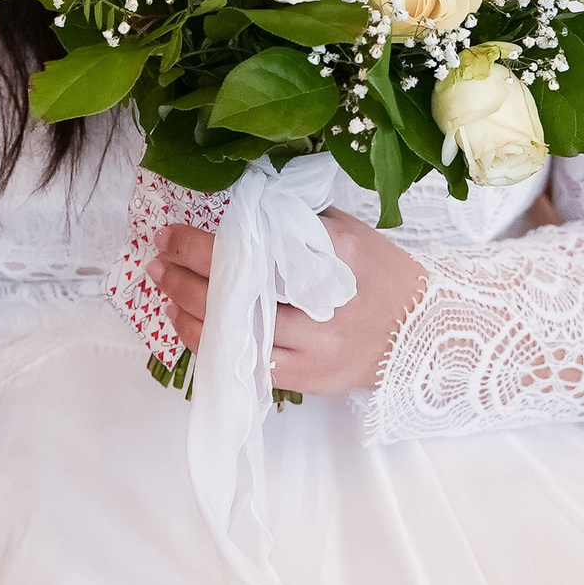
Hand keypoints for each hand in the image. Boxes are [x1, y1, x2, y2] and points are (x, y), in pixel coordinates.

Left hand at [150, 211, 428, 394]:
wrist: (427, 332)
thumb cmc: (381, 273)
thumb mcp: (346, 231)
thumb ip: (294, 218)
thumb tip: (238, 206)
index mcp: (334, 254)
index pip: (252, 244)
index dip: (201, 241)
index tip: (169, 231)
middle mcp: (324, 302)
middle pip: (238, 287)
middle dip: (185, 272)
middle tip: (156, 258)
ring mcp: (317, 346)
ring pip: (236, 329)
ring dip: (188, 307)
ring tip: (162, 288)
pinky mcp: (310, 378)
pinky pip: (246, 364)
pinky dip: (210, 343)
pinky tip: (187, 324)